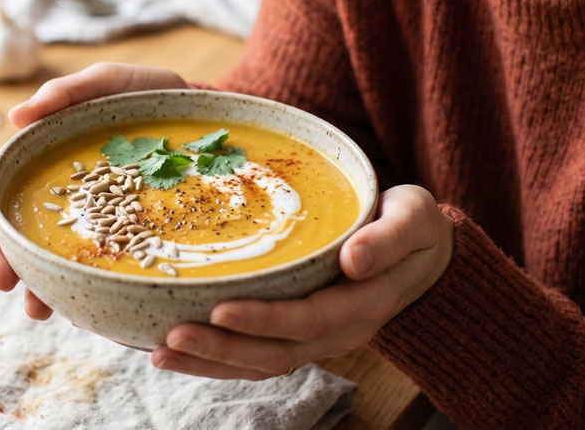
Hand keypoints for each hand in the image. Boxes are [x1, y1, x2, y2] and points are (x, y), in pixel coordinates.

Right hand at [0, 62, 187, 319]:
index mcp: (49, 157)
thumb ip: (70, 92)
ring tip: (37, 310)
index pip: (3, 183)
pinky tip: (79, 313)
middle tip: (4, 282)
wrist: (206, 119)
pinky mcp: (128, 242)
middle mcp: (67, 196)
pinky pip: (98, 273)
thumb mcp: (112, 83)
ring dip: (36, 286)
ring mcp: (96, 222)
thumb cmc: (151, 95)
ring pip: (52, 259)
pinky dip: (81, 293)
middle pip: (20, 230)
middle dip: (4, 259)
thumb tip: (15, 115)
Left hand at [151, 184, 453, 378]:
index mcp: (364, 305)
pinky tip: (176, 349)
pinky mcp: (300, 335)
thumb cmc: (414, 228)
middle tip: (171, 335)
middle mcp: (338, 332)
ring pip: (260, 363)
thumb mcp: (414, 219)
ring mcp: (318, 339)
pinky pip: (256, 356)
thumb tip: (354, 259)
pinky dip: (215, 358)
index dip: (263, 320)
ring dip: (209, 362)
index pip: (308, 320)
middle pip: (275, 354)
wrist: (425, 256)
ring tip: (160, 352)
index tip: (221, 310)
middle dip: (220, 349)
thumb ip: (388, 238)